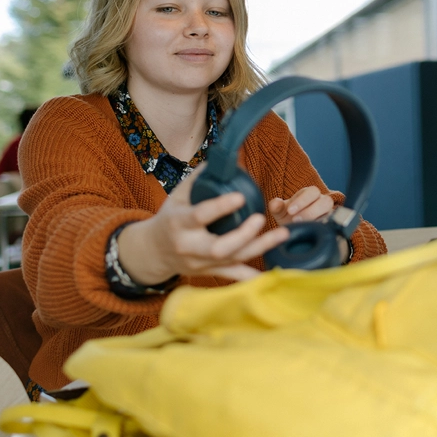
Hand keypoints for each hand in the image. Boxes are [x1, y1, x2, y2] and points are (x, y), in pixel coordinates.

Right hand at [115, 169, 288, 284]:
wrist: (153, 252)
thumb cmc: (169, 219)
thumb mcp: (177, 197)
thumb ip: (199, 179)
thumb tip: (222, 159)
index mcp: (179, 223)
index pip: (200, 216)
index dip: (220, 207)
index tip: (240, 197)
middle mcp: (190, 247)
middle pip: (218, 247)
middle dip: (243, 235)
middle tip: (261, 219)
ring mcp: (201, 263)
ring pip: (232, 261)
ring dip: (259, 248)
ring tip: (282, 234)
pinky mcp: (211, 272)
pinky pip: (234, 277)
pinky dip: (253, 277)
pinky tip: (275, 276)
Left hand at [268, 186, 333, 225]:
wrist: (294, 228)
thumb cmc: (288, 216)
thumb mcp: (280, 212)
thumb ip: (276, 206)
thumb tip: (275, 203)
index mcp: (310, 193)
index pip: (312, 192)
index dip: (302, 200)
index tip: (290, 210)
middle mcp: (321, 201)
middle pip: (326, 200)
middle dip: (310, 211)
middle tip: (296, 220)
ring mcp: (327, 213)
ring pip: (331, 212)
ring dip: (317, 219)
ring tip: (304, 226)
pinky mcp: (330, 224)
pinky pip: (331, 225)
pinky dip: (322, 228)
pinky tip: (311, 232)